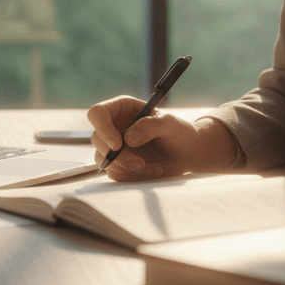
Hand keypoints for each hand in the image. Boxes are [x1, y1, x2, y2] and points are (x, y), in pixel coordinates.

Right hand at [86, 96, 201, 180]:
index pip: (97, 113)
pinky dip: (133, 176)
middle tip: (140, 164)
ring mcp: (115, 147)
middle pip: (97, 139)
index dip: (102, 128)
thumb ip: (150, 125)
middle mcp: (114, 127)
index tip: (118, 144)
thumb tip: (128, 138)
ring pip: (104, 160)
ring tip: (152, 167)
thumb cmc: (179, 132)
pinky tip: (152, 170)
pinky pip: (115, 173)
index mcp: (122, 109)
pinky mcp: (119, 165)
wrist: (187, 153)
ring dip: (127, 167)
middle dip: (118, 156)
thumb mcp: (170, 123)